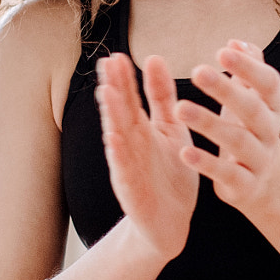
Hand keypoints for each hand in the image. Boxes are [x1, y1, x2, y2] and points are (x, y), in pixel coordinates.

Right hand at [96, 51, 198, 262]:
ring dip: (111, 115)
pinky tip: (114, 138)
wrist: (171, 223)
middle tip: (107, 63)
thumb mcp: (171, 129)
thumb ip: (162, 98)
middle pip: (120, 112)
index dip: (124, 78)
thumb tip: (154, 57)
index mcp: (142, 128)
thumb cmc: (170, 175)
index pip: (131, 98)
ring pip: (117, 136)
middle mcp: (131, 144)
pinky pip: (124, 169)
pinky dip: (118, 154)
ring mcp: (128, 166)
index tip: (117, 55)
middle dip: (114, 88)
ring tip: (107, 93)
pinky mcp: (131, 189)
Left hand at [174, 40, 279, 213]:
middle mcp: (271, 132)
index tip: (222, 50)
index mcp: (273, 106)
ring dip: (209, 124)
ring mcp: (260, 160)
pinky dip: (206, 163)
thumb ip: (248, 70)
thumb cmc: (250, 129)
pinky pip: (227, 174)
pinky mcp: (246, 185)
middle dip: (226, 89)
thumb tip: (237, 42)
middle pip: (252, 109)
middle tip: (197, 71)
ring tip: (180, 109)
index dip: (248, 67)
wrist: (264, 181)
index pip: (268, 83)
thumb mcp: (253, 99)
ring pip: (238, 141)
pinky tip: (184, 151)